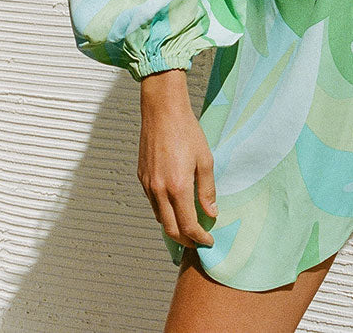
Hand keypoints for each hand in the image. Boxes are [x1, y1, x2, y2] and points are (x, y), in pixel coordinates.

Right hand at [138, 73, 216, 248]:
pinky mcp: (141, 177)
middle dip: (185, 240)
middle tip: (198, 241)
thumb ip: (207, 189)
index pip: (187, 226)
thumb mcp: (205, 159)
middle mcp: (159, 190)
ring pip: (159, 217)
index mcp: (178, 187)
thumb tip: (211, 213)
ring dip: (174, 226)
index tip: (208, 241)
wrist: (162, 110)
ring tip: (189, 224)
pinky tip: (175, 204)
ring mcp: (148, 184)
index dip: (199, 238)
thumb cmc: (186, 131)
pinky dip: (164, 210)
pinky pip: (152, 202)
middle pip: (170, 229)